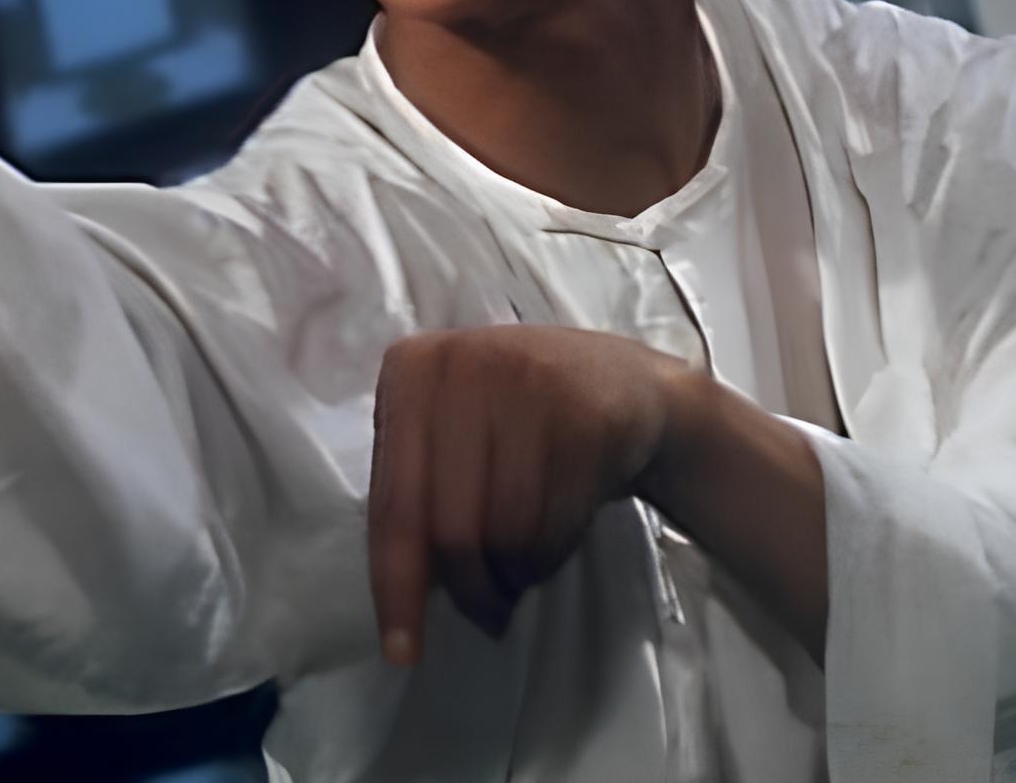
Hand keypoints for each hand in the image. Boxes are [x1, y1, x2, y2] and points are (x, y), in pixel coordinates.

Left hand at [366, 325, 699, 661]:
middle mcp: (461, 363)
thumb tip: (404, 597)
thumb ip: (417, 495)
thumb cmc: (517, 420)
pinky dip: (553, 553)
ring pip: (505, 532)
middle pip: (449, 528)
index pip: (392, 503)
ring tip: (525, 565)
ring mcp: (528, 381)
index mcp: (409, 370)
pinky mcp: (588, 411)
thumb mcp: (453, 435)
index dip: (396, 586)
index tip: (403, 651)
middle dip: (470, 590)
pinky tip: (558, 536)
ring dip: (517, 574)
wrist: (623, 383)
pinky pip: (558, 523)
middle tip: (490, 613)